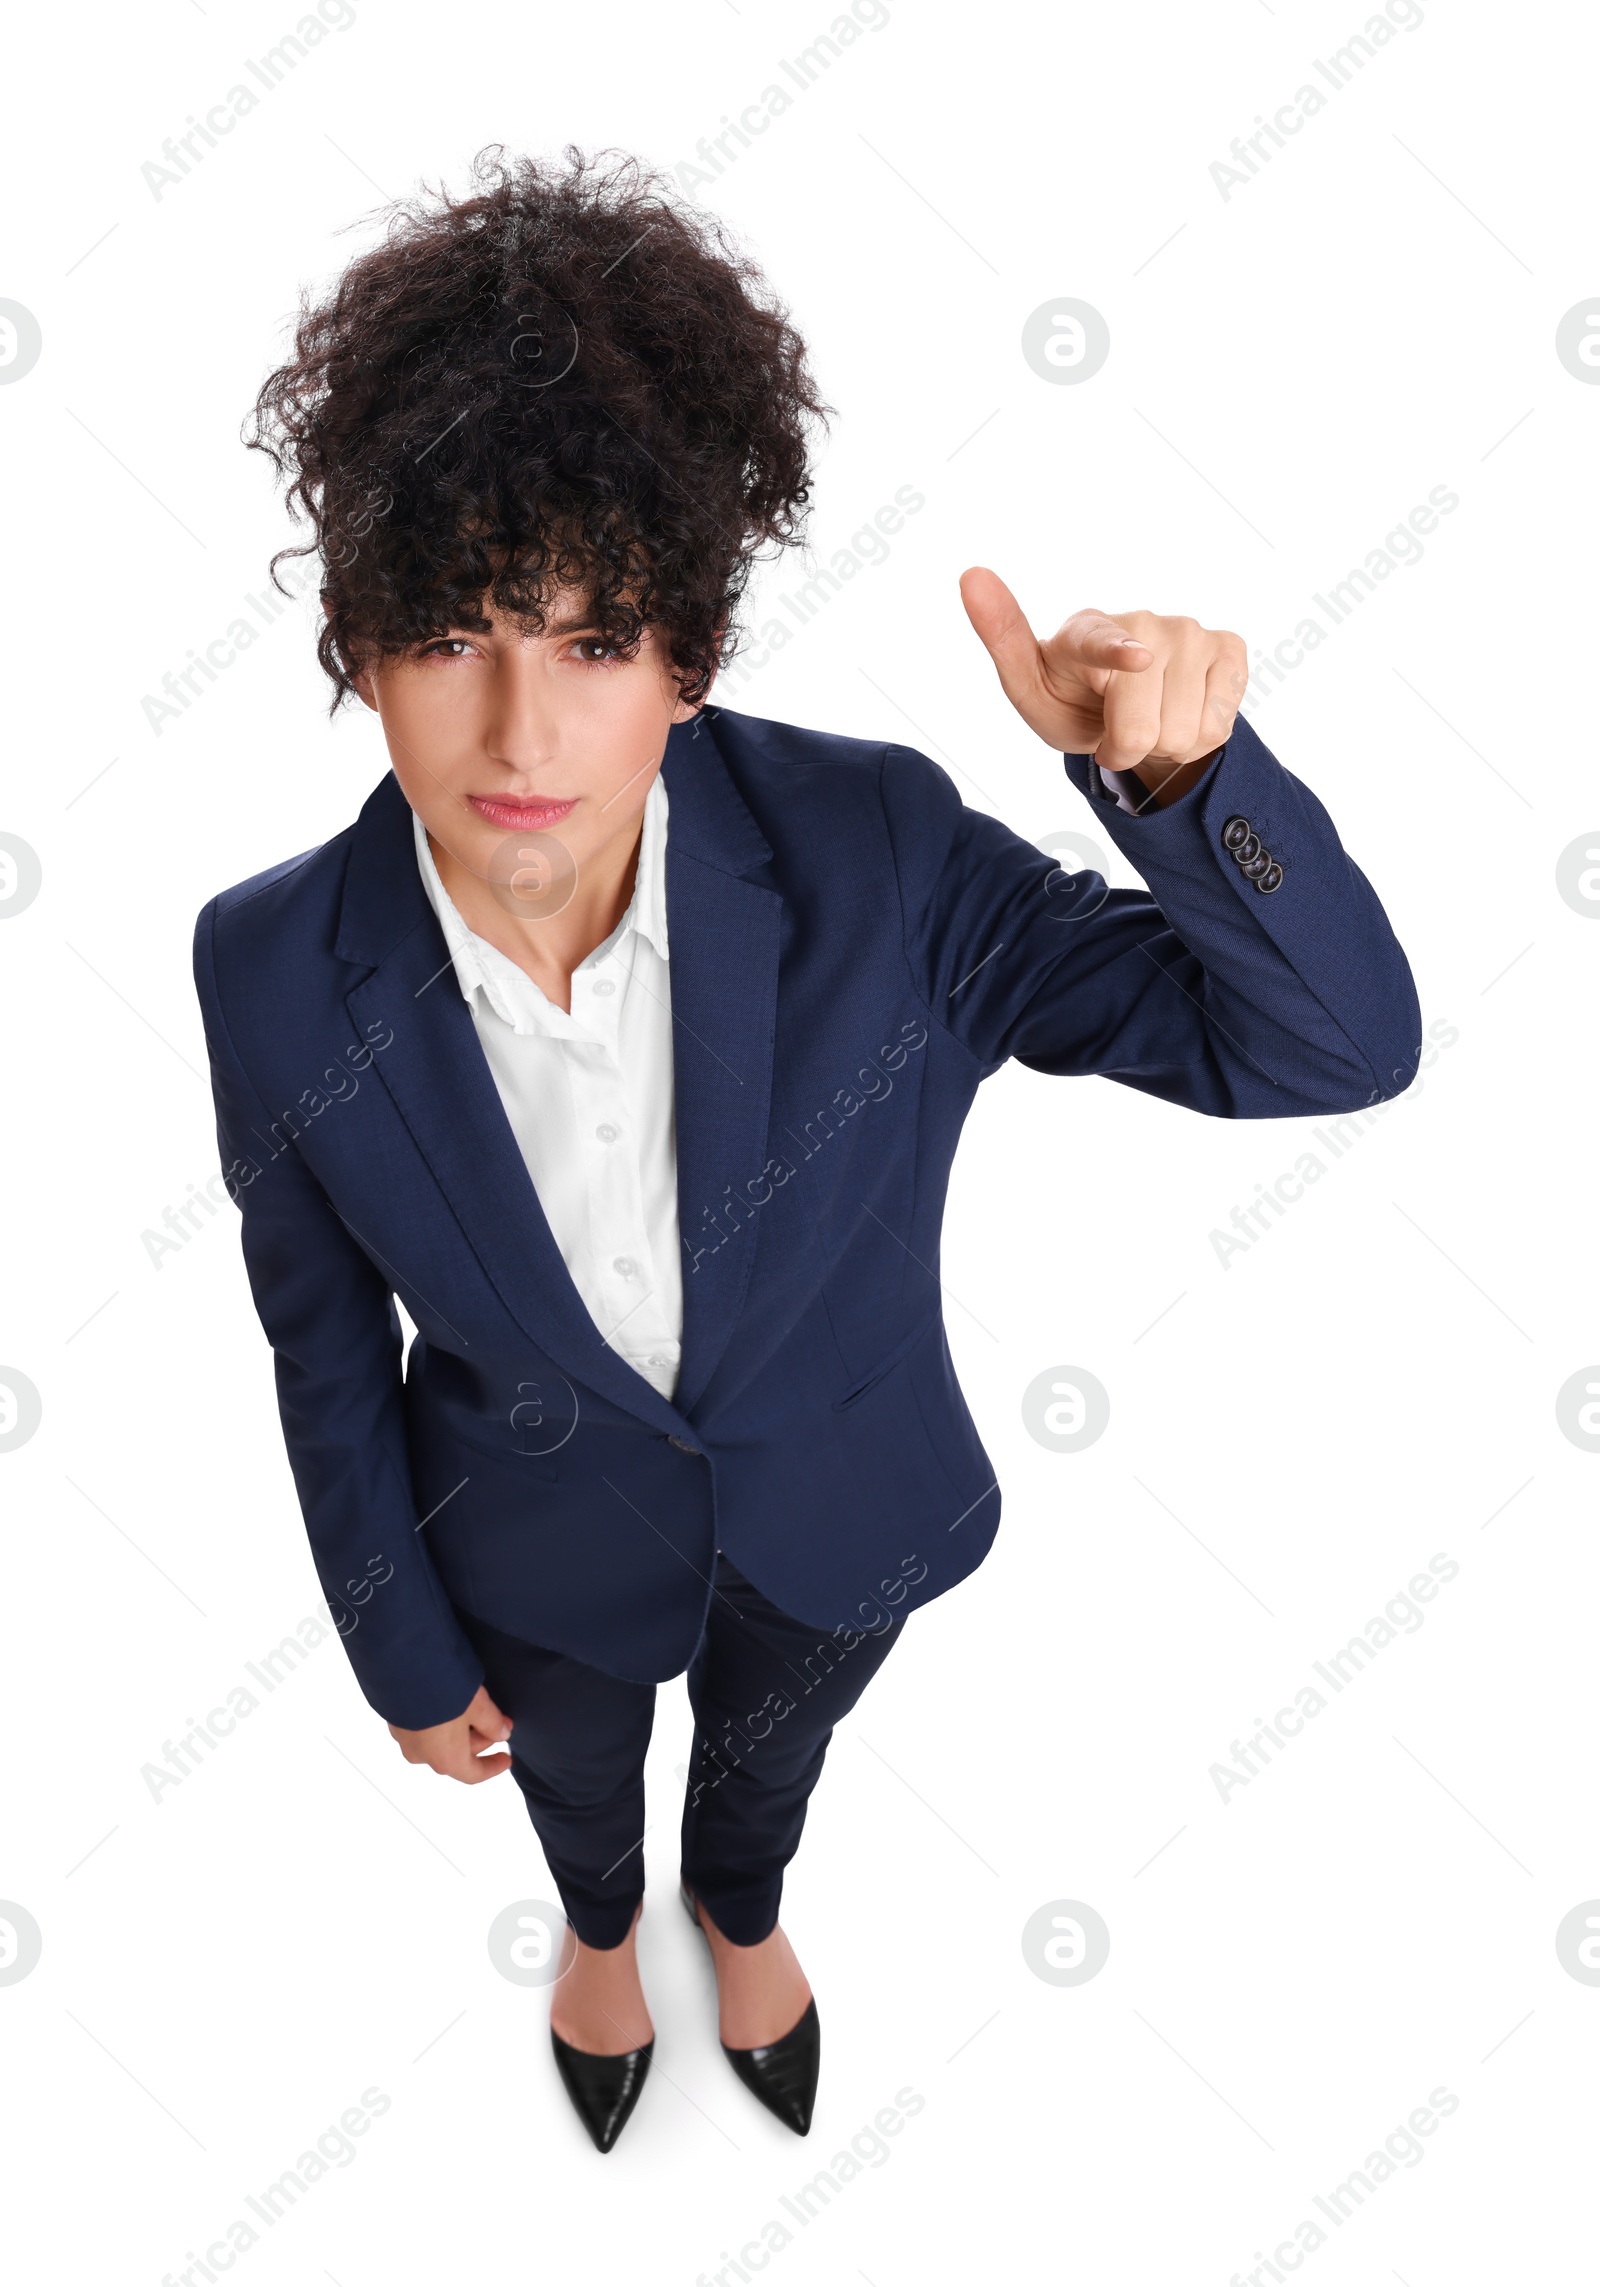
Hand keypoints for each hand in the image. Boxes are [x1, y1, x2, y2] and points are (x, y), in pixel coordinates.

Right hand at [388, 1684, 512, 1781]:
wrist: (403, 1667)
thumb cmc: (445, 1691)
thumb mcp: (478, 1705)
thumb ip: (492, 1723)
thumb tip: (502, 1734)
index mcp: (446, 1759)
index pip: (474, 1774)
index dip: (493, 1767)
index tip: (506, 1759)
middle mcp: (422, 1756)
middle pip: (457, 1756)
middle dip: (480, 1739)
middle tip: (498, 1719)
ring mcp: (405, 1740)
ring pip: (438, 1742)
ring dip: (459, 1731)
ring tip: (475, 1708)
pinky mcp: (395, 1721)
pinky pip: (422, 1729)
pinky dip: (439, 1723)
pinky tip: (449, 1704)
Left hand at [960, 570, 1247, 803]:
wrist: (1127, 707)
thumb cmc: (1072, 698)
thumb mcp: (1030, 690)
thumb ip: (1005, 641)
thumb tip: (970, 574)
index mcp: (1085, 630)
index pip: (1103, 642)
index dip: (1120, 652)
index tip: (1135, 660)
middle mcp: (1143, 621)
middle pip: (1144, 726)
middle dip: (1126, 748)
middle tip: (1115, 732)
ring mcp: (1190, 630)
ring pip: (1186, 731)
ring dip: (1163, 745)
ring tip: (1148, 720)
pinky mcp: (1229, 648)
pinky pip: (1219, 724)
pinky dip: (1199, 736)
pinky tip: (1181, 711)